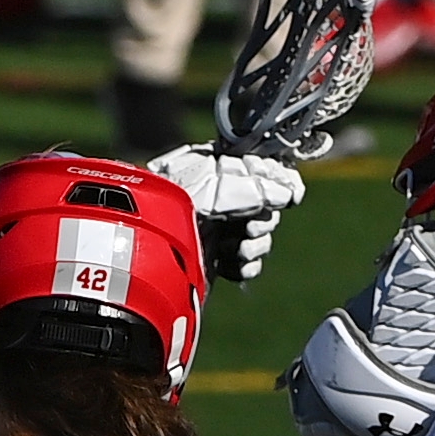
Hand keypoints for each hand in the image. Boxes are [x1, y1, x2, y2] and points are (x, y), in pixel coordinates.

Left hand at [146, 144, 304, 280]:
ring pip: (258, 236)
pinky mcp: (213, 259)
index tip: (291, 196)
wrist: (144, 248)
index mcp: (215, 169)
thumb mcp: (220, 187)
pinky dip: (245, 265)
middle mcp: (215, 197)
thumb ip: (260, 187)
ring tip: (237, 249)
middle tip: (249, 227)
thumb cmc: (174, 205)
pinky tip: (233, 266)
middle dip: (263, 220)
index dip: (279, 183)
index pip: (261, 171)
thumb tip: (286, 192)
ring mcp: (214, 229)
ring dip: (255, 245)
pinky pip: (246, 262)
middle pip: (265, 207)